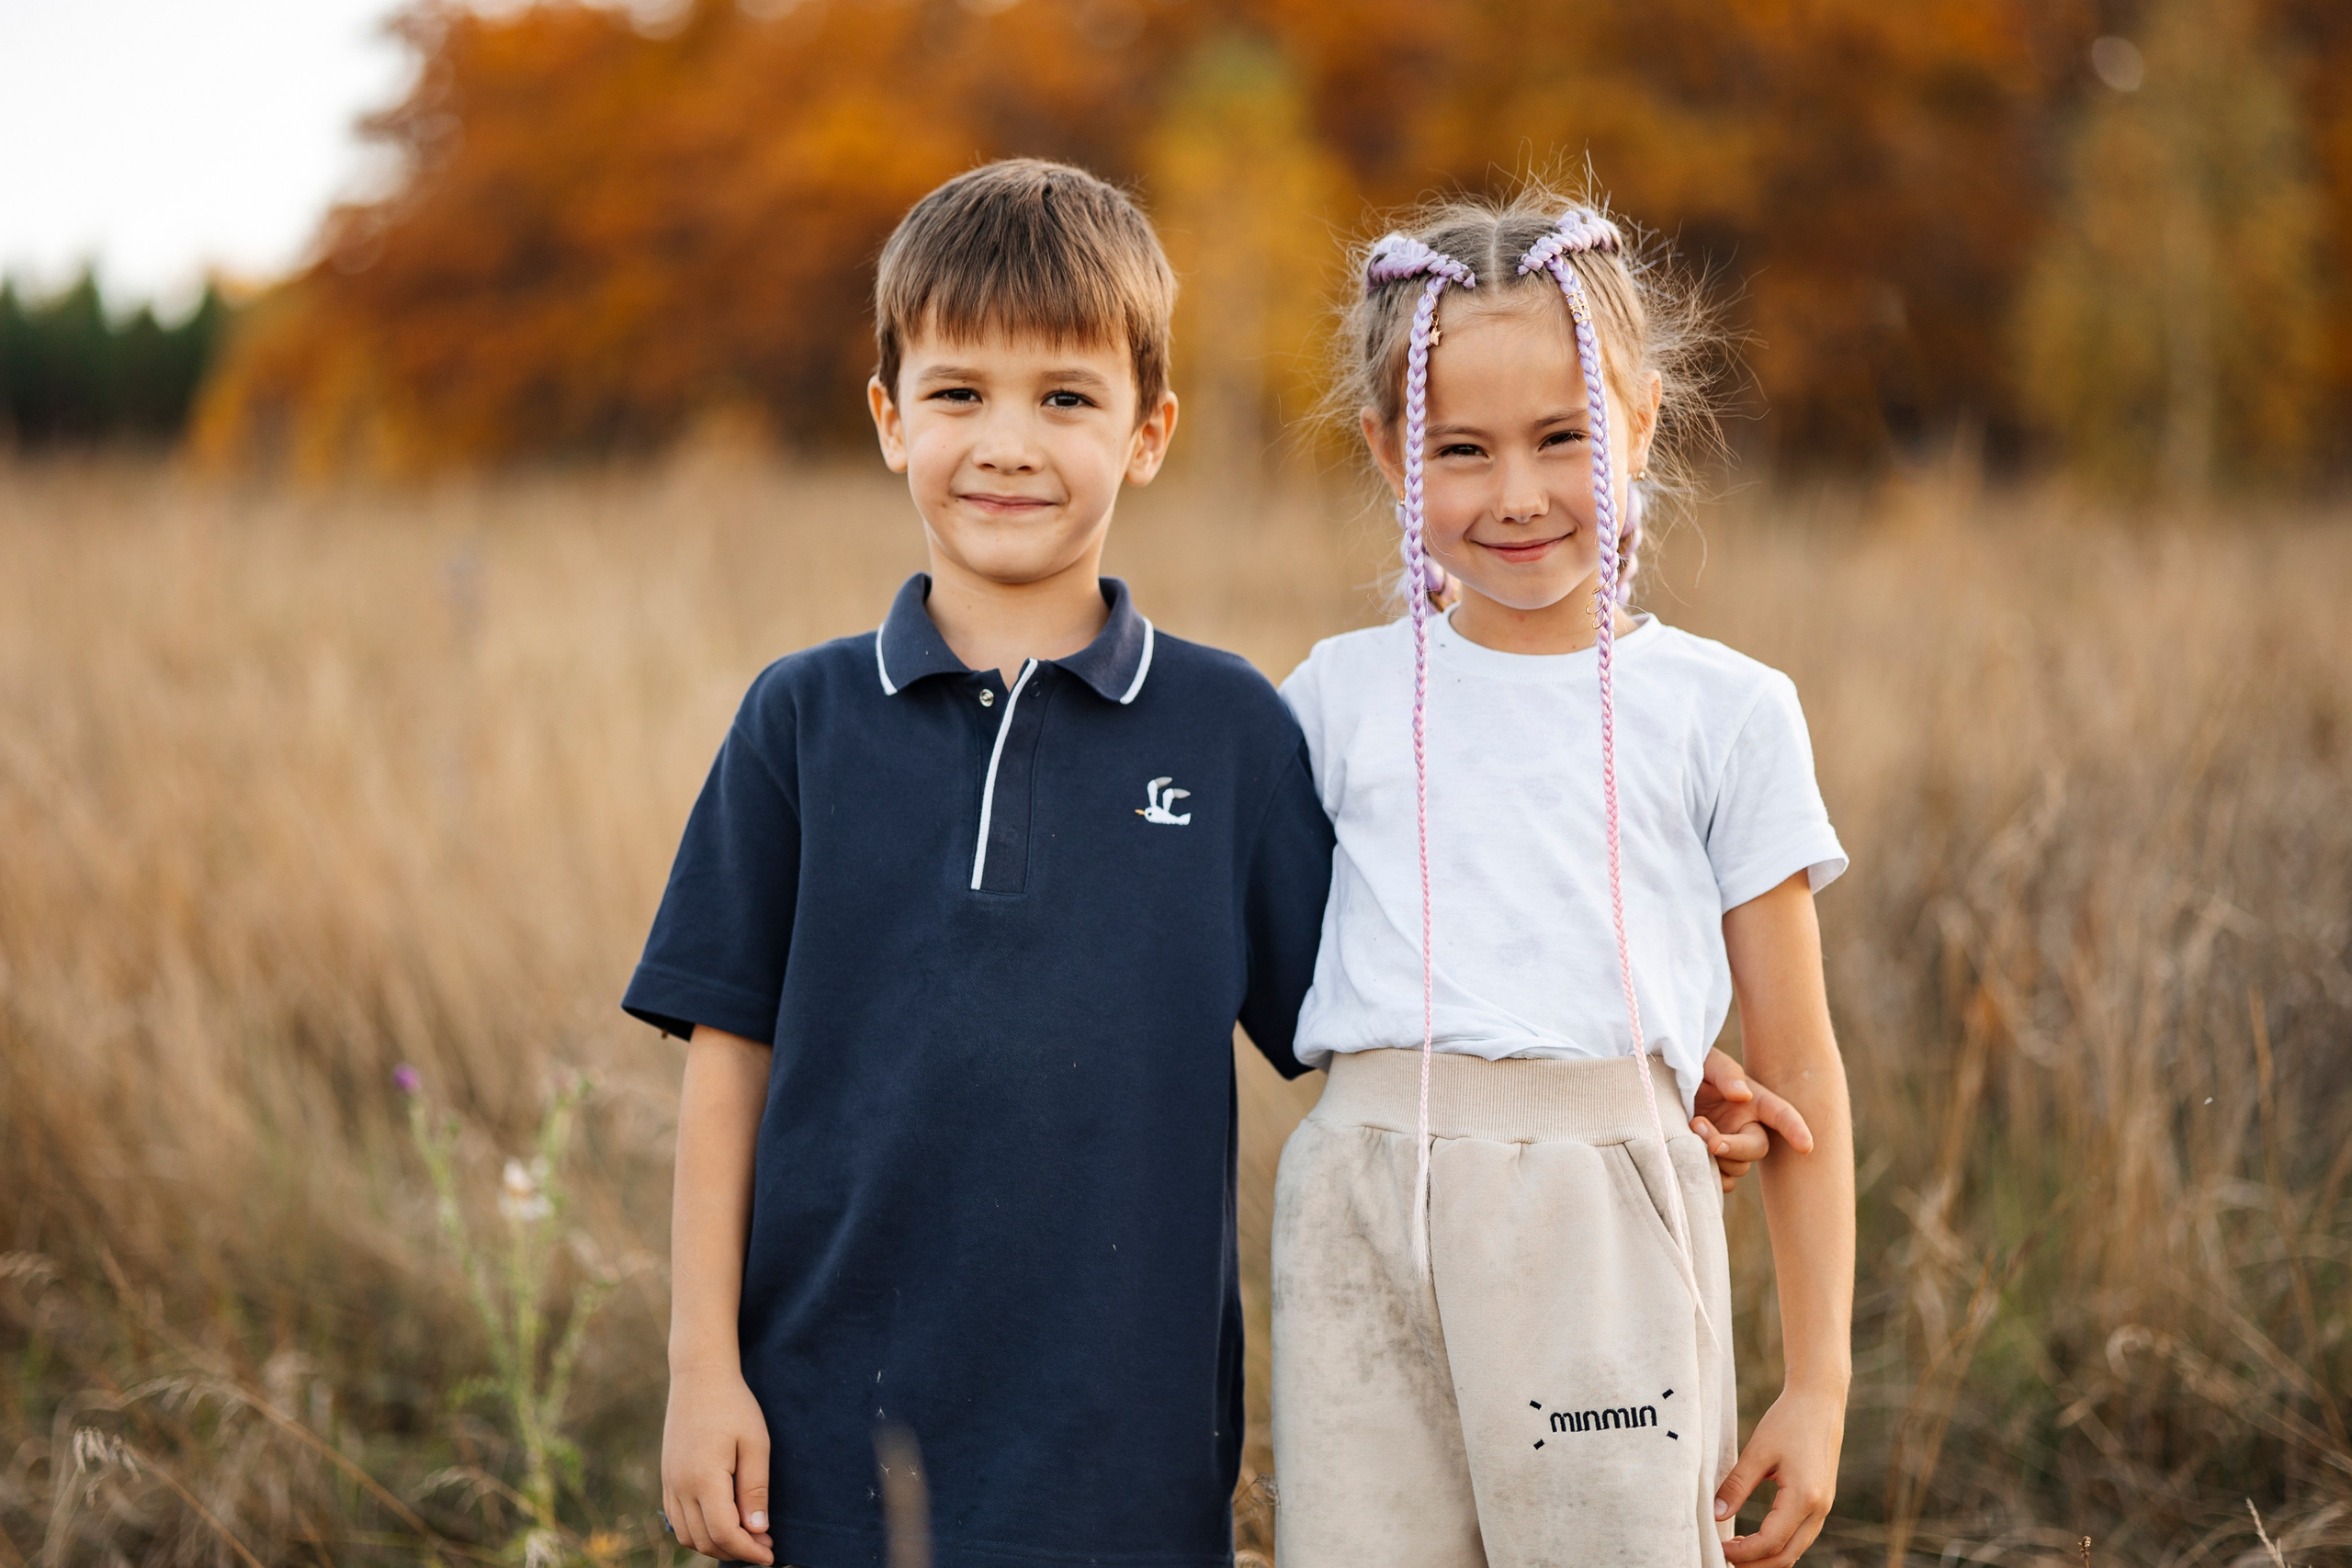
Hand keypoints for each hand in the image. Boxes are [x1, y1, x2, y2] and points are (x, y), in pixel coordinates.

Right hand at [662, 1364, 775, 1563]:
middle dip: (736, 1551)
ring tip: (747, 1535)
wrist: (698, 1377)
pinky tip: (724, 1522)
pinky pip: (678, 1520)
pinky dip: (699, 1532)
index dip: (749, 1551)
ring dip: (716, 1544)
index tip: (771, 1555)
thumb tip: (757, 1530)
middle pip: (705, 1541)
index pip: (725, 1533)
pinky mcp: (667, 1479)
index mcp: (704, 1478)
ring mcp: (669, 1484)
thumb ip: (755, 1489)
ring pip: (688, 1536)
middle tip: (765, 1544)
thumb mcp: (755, 1443)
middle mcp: (680, 1487)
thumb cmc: (733, 1406)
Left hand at [1692, 1047, 1814, 1193]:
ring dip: (1716, 1157)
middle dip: (1734, 1147)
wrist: (1659, 1083)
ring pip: (1739, 1167)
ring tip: (1691, 1128)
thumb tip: (1741, 1095)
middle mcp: (1746, 1125)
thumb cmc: (1691, 1064)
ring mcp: (1730, 1144)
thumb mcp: (1708, 1060)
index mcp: (1754, 1100)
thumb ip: (1726, 1073)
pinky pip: (1723, 1180)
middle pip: (1758, 1148)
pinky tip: (1692, 1156)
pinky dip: (1710, 1176)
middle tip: (1702, 1130)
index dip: (1795, 1130)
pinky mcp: (1713, 1160)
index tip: (1805, 1146)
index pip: (1782, 1115)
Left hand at [1716, 1383, 1843, 1565]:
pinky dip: (1779, 1544)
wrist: (1820, 1400)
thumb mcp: (1758, 1452)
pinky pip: (1801, 1535)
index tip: (1719, 1548)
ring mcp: (1824, 1506)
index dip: (1743, 1552)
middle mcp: (1819, 1508)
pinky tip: (1755, 1536)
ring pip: (1796, 1549)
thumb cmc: (1788, 1421)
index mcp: (1805, 1497)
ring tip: (1736, 1551)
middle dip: (1755, 1564)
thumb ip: (1737, 1486)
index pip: (1771, 1542)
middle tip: (1724, 1557)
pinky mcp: (1821, 1501)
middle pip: (1787, 1555)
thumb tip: (1715, 1515)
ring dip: (1767, 1557)